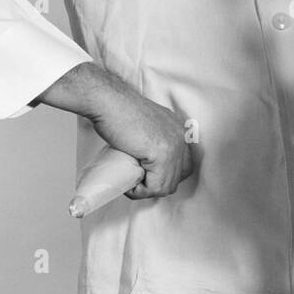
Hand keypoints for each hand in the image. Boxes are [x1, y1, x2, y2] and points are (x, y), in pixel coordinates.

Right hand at [36, 63, 194, 199]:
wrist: (108, 102)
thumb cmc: (118, 111)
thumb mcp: (146, 125)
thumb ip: (154, 139)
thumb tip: (148, 161)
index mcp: (179, 130)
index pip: (184, 165)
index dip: (165, 176)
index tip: (146, 176)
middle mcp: (181, 137)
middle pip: (178, 177)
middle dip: (157, 186)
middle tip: (136, 181)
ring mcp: (174, 146)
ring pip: (166, 186)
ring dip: (146, 190)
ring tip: (130, 182)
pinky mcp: (162, 154)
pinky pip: (155, 187)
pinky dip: (140, 191)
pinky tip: (129, 184)